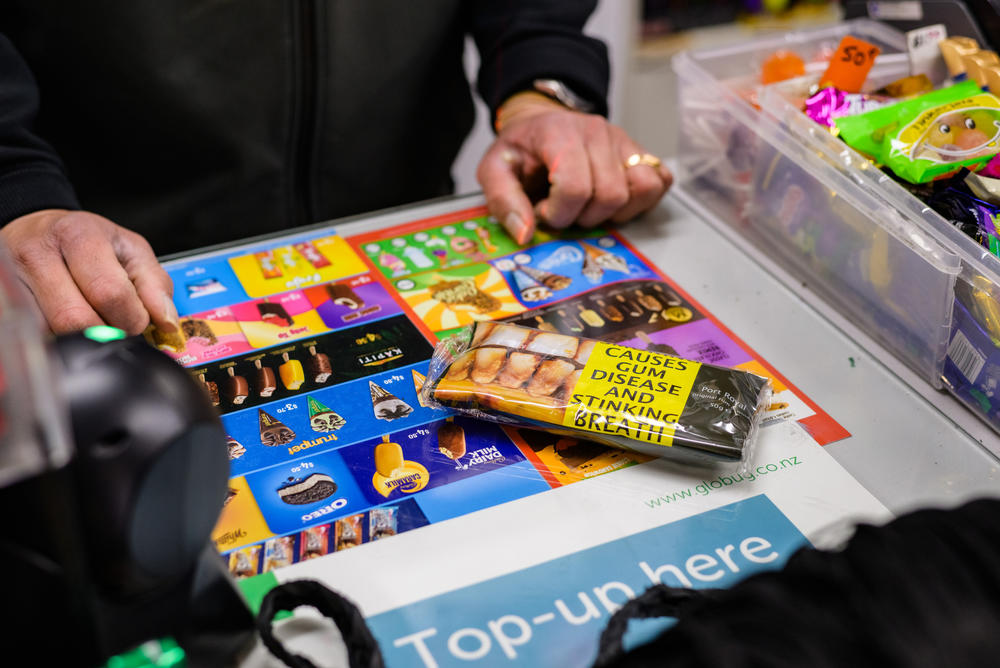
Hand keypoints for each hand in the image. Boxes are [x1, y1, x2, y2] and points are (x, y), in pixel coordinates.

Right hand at [1, 209, 178, 334]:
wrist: (36, 229)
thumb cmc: (86, 240)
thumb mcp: (130, 249)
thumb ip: (155, 285)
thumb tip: (167, 321)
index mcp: (78, 236)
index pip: (109, 292)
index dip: (131, 317)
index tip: (138, 319)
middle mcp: (39, 257)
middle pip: (76, 319)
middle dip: (107, 333)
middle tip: (118, 326)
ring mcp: (16, 282)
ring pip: (54, 333)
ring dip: (84, 338)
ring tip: (95, 320)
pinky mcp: (10, 304)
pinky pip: (40, 336)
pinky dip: (63, 339)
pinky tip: (73, 324)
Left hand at [477, 92, 672, 243]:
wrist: (540, 123)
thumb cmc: (520, 150)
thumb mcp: (494, 170)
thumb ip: (504, 201)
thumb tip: (525, 234)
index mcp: (559, 133)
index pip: (576, 187)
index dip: (559, 213)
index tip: (544, 211)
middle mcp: (598, 132)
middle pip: (610, 195)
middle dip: (584, 217)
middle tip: (564, 210)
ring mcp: (623, 141)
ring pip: (641, 189)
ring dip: (616, 212)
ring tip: (590, 207)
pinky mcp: (640, 152)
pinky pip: (660, 182)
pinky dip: (640, 201)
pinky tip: (613, 203)